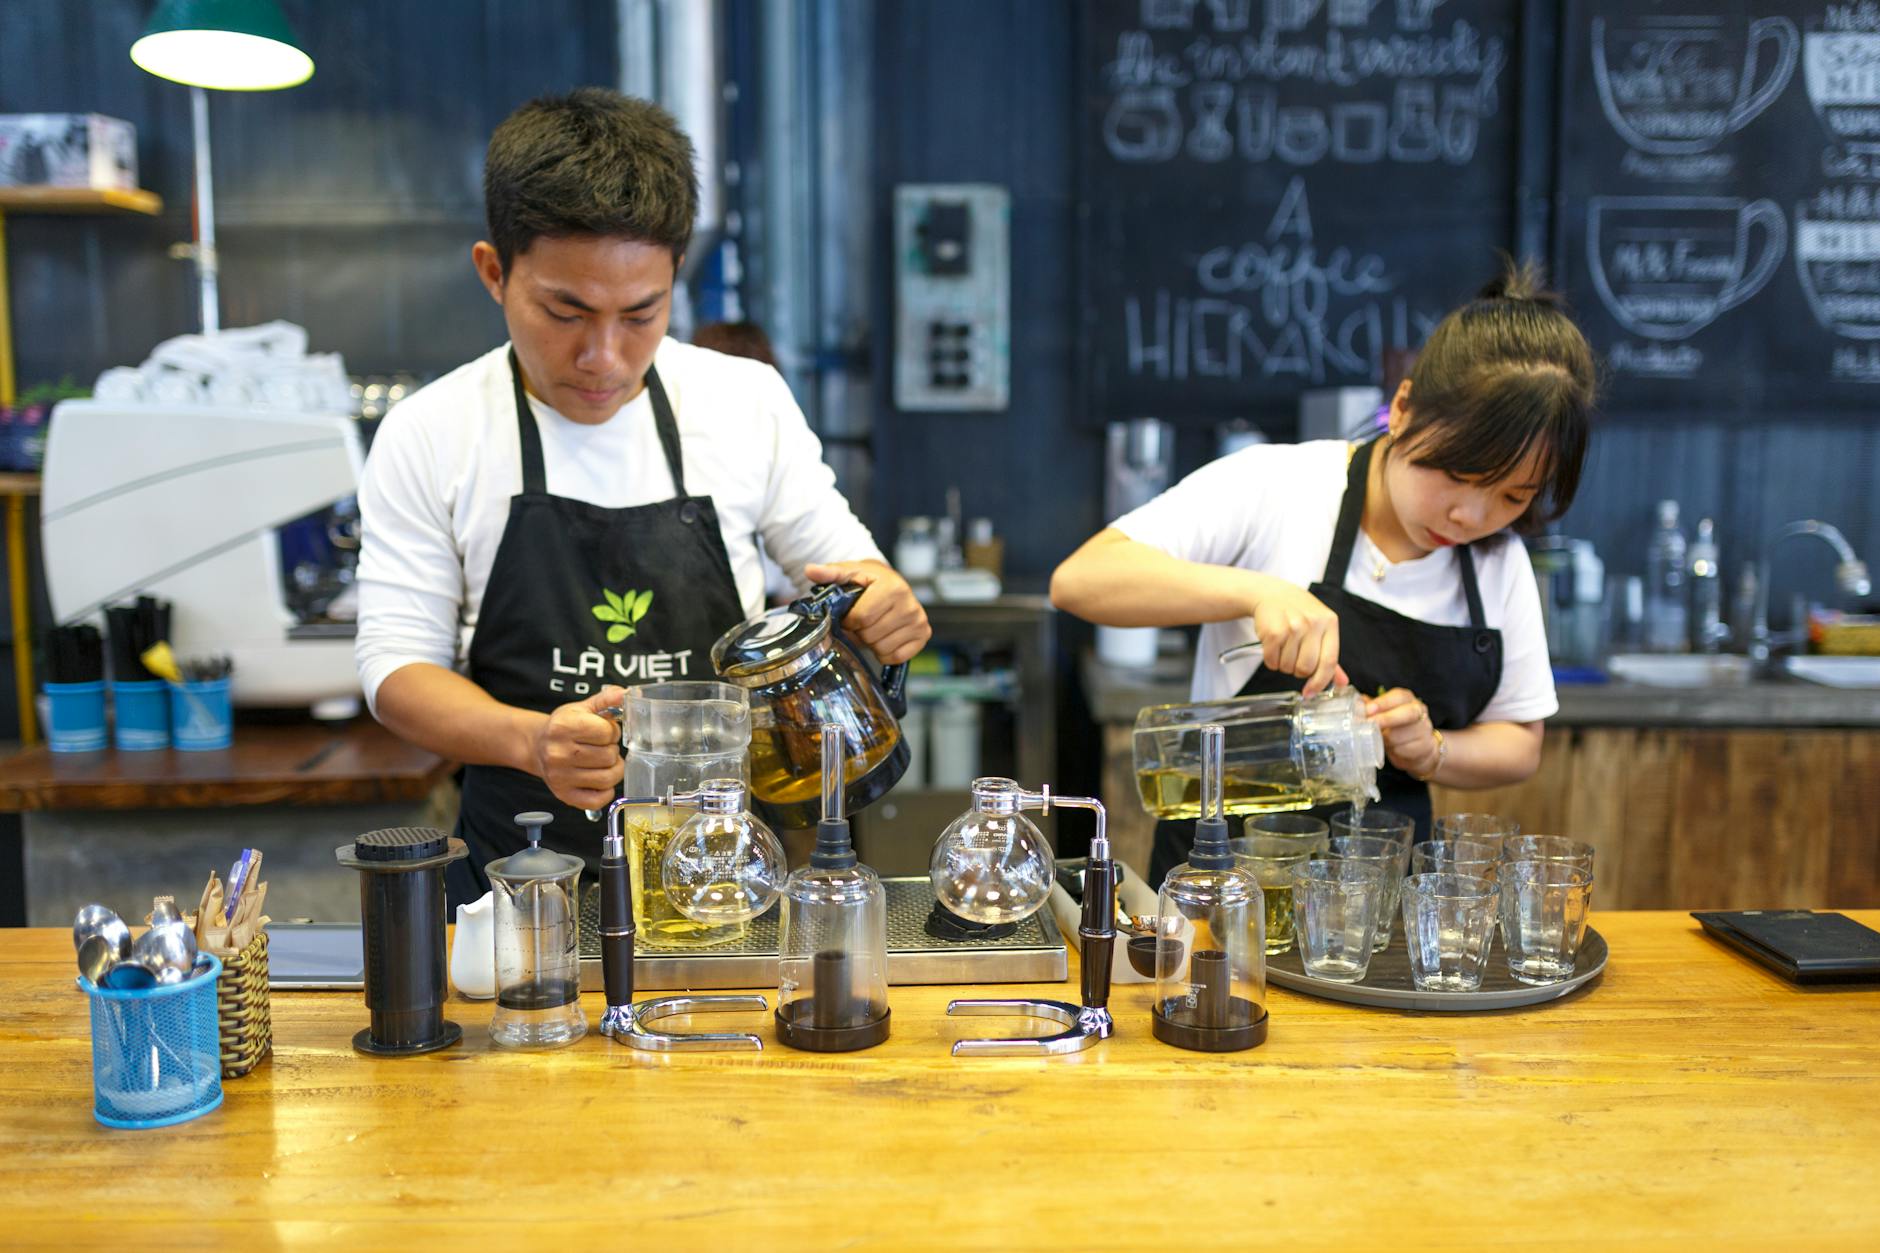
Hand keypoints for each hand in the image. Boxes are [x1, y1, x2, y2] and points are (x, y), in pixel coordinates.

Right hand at [532, 685, 625, 810]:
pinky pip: (599, 799)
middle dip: (612, 750)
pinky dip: (606, 791)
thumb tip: (626, 694)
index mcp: (563, 727)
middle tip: (601, 748)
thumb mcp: (582, 708)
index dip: (611, 731)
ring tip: (604, 762)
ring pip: (608, 778)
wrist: (538, 747)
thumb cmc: (564, 727)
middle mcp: (558, 753)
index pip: (607, 732)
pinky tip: (600, 780)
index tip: (603, 732)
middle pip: (609, 756)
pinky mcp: (564, 795)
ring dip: (613, 770)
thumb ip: (606, 699)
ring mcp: (560, 777)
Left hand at [803, 559, 930, 663]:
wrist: (891, 584)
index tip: (850, 614)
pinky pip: (896, 657)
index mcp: (892, 587)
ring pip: (882, 648)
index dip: (849, 620)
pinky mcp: (923, 635)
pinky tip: (885, 635)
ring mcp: (919, 621)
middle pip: (871, 635)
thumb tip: (810, 570)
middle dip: (861, 631)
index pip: (862, 617)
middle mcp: (910, 604)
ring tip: (874, 627)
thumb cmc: (868, 581)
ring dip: (872, 642)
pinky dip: (886, 652)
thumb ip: (830, 574)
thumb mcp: (850, 573)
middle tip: (863, 621)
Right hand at [1246, 575, 1347, 695]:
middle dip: (1298, 671)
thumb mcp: (1321, 628)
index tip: (1310, 692)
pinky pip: (1272, 660)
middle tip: (1294, 659)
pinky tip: (1273, 647)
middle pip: (1306, 668)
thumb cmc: (1299, 613)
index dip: (1320, 682)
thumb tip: (1342, 682)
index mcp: (1330, 623)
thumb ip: (1330, 657)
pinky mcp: (1273, 631)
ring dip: (1283, 665)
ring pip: (1287, 667)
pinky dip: (1270, 660)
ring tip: (1283, 648)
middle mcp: (1313, 623)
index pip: (1329, 662)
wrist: (1274, 594)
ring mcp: (1293, 626)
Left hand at [1366, 687, 1441, 779]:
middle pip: (1407, 713)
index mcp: (1407, 699)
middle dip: (1386, 719)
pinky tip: (1391, 749)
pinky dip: (1393, 750)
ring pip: (1401, 734)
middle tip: (1369, 724)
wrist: (1418, 748)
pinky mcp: (1425, 746)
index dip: (1382, 703)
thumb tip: (1354, 703)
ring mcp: (1424, 729)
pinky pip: (1403, 750)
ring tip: (1378, 740)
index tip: (1368, 710)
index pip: (1398, 696)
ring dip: (1385, 739)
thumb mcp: (1384, 713)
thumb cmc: (1396, 727)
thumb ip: (1370, 707)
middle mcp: (1419, 711)